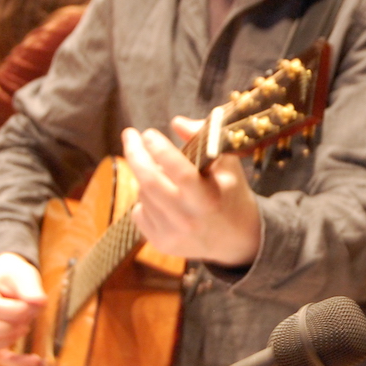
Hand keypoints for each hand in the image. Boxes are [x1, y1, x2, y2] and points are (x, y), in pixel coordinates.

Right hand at [0, 253, 46, 365]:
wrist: (9, 281)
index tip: (30, 304)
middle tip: (25, 319)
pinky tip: (37, 361)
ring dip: (7, 341)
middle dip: (6, 327)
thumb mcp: (23, 274)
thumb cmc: (14, 277)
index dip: (15, 309)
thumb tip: (39, 302)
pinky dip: (17, 362)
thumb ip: (30, 286)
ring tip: (24, 328)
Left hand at [121, 117, 261, 266]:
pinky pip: (139, 211)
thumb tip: (177, 122)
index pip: (180, 173)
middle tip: (130, 135)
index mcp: (208, 200)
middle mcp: (188, 219)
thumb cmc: (231, 194)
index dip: (161, 151)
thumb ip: (205, 139)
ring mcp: (172, 234)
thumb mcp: (227, 165)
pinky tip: (163, 198)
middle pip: (150, 183)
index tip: (149, 133)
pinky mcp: (160, 243)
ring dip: (146, 176)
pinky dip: (145, 198)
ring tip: (163, 172)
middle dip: (135, 154)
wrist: (235, 241)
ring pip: (143, 194)